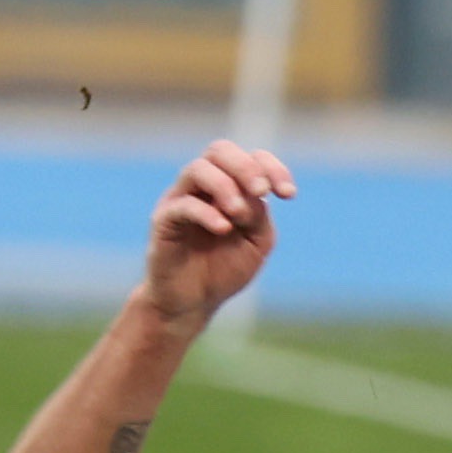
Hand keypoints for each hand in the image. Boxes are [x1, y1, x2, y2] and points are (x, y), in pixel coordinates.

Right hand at [142, 140, 293, 322]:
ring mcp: (180, 200)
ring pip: (198, 169)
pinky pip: (183, 205)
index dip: (273, 168)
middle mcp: (203, 186)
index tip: (288, 195)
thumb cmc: (224, 269)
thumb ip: (260, 215)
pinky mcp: (163, 220)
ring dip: (225, 186)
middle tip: (262, 192)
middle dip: (246, 167)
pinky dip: (206, 213)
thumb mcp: (256, 242)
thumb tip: (254, 194)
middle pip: (219, 150)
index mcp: (230, 187)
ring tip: (239, 214)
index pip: (251, 157)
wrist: (193, 302)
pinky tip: (224, 228)